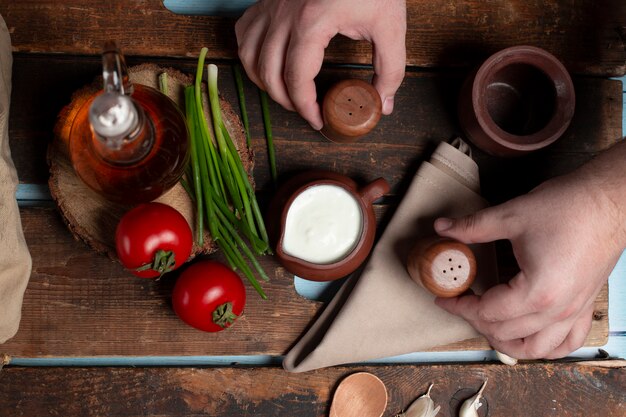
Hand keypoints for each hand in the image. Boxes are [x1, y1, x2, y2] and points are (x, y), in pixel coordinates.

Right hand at [235, 0, 406, 129]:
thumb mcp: (390, 26)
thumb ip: (390, 70)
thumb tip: (383, 104)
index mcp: (312, 23)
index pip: (296, 79)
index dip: (306, 107)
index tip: (318, 119)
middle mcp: (284, 15)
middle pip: (268, 73)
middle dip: (286, 101)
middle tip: (306, 111)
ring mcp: (272, 6)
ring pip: (249, 55)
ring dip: (263, 81)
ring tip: (285, 93)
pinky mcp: (268, 0)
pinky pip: (245, 32)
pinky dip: (251, 53)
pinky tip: (268, 62)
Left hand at [433, 144, 625, 358]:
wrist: (609, 201)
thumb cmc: (568, 207)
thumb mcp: (512, 215)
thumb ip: (473, 226)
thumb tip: (442, 227)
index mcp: (537, 291)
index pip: (487, 313)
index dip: (459, 306)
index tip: (444, 297)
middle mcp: (558, 310)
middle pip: (506, 333)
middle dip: (475, 320)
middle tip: (461, 302)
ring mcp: (575, 312)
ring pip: (535, 348)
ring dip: (506, 340)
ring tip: (487, 322)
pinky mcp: (585, 306)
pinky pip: (565, 343)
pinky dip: (542, 346)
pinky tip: (527, 333)